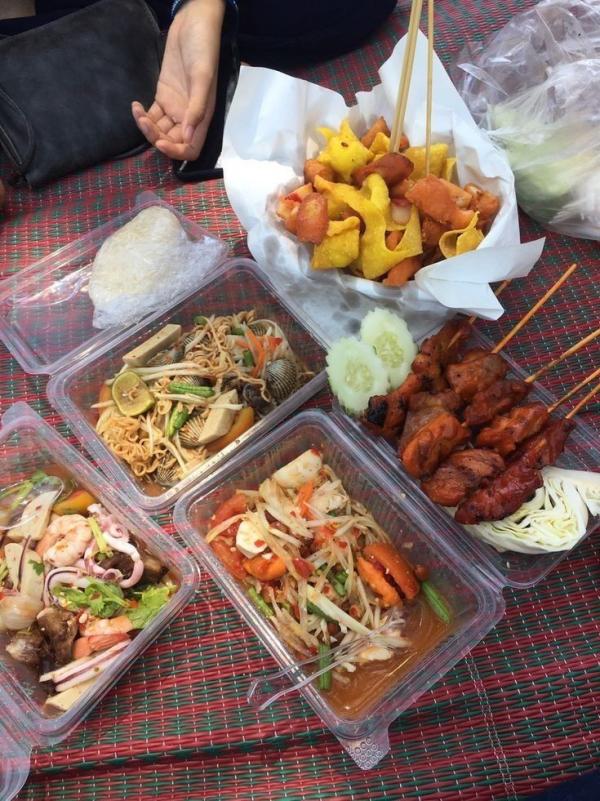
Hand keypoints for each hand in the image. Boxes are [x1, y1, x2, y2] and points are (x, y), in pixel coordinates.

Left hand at [132, 0, 224, 160]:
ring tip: (138, 112)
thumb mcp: (202, 77)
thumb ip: (196, 108)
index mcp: (202, 117)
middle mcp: (188, 116)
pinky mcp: (164, 95)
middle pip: (171, 140)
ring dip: (147, 127)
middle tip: (145, 121)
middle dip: (156, 136)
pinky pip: (152, 115)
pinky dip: (142, 116)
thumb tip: (188, 137)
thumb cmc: (203, 49)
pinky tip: (136, 106)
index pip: (190, 148)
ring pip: (159, 129)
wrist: (193, 23)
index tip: (160, 141)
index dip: (176, 151)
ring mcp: (175, 106)